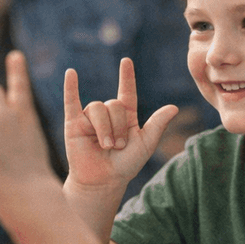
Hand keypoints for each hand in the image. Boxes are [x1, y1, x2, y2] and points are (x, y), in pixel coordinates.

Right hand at [63, 57, 177, 188]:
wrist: (103, 181)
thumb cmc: (126, 165)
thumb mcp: (146, 144)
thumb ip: (158, 124)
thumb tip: (174, 107)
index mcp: (126, 116)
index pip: (126, 92)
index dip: (126, 77)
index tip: (126, 61)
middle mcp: (108, 115)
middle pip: (113, 105)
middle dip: (118, 127)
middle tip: (118, 146)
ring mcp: (90, 118)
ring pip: (97, 108)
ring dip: (105, 128)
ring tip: (107, 146)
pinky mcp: (74, 124)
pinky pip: (71, 101)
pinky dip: (70, 87)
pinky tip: (70, 73)